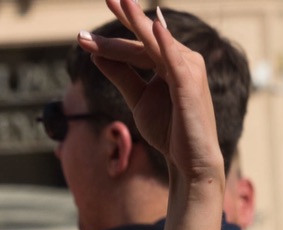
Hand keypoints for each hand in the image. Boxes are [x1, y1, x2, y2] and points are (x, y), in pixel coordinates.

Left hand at [80, 0, 223, 188]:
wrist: (189, 160)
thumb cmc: (168, 130)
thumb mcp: (138, 99)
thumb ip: (121, 76)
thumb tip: (97, 57)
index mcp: (168, 62)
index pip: (138, 44)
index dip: (116, 33)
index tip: (92, 24)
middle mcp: (180, 58)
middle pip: (145, 39)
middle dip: (126, 18)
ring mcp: (188, 68)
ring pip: (156, 44)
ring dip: (139, 23)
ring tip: (124, 3)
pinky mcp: (190, 84)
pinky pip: (174, 61)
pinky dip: (165, 43)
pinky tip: (154, 27)